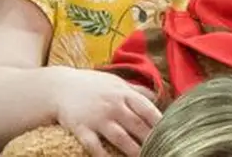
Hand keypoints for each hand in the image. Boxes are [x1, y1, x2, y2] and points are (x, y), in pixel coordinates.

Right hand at [47, 67, 161, 156]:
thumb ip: (137, 91)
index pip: (148, 109)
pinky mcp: (81, 128)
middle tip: (162, 150)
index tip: (171, 133)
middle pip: (137, 126)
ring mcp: (97, 118)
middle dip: (150, 140)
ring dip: (133, 150)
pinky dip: (104, 155)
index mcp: (124, 94)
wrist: (60, 87)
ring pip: (120, 138)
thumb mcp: (117, 83)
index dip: (160, 123)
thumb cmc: (93, 85)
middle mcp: (113, 105)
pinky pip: (94, 146)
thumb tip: (160, 96)